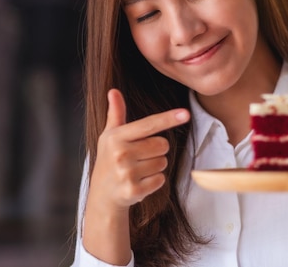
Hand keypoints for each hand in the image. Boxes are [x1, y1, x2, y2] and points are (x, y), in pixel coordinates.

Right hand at [87, 88, 190, 211]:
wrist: (102, 196)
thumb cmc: (109, 160)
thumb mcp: (109, 136)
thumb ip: (116, 114)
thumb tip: (113, 91)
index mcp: (116, 137)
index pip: (148, 124)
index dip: (168, 118)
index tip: (186, 113)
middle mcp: (120, 154)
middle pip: (162, 144)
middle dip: (156, 150)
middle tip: (139, 157)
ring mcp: (126, 173)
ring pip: (163, 162)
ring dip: (155, 166)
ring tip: (138, 170)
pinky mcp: (134, 190)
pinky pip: (161, 179)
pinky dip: (154, 181)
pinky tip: (139, 182)